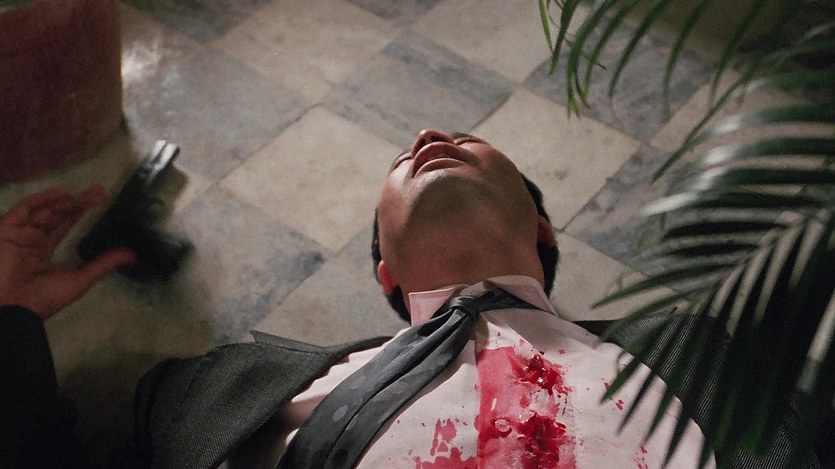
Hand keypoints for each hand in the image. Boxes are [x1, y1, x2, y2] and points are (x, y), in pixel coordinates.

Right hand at [0, 186, 135, 319]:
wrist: (15, 310)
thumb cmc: (43, 298)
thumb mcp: (80, 280)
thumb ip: (103, 264)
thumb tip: (132, 256)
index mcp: (41, 252)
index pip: (63, 225)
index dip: (80, 212)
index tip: (100, 199)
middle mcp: (29, 240)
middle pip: (56, 214)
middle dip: (78, 203)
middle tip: (99, 192)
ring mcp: (17, 234)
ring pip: (43, 210)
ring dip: (65, 201)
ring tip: (88, 195)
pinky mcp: (4, 231)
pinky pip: (22, 211)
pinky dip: (41, 200)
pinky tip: (62, 194)